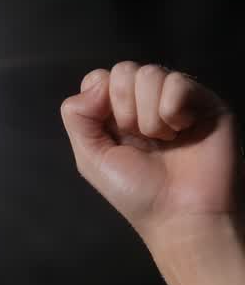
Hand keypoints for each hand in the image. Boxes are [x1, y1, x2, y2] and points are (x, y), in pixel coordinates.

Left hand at [60, 61, 241, 247]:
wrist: (180, 214)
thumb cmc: (137, 191)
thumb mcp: (90, 156)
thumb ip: (78, 116)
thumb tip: (96, 83)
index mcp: (117, 113)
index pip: (99, 77)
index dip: (100, 100)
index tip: (112, 131)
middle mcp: (146, 102)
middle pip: (123, 70)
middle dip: (123, 108)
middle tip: (139, 139)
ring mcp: (177, 99)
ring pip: (149, 74)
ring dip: (148, 115)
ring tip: (162, 140)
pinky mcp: (206, 102)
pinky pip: (178, 82)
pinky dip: (171, 111)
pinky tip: (180, 133)